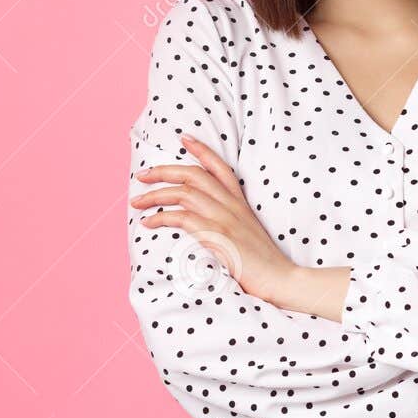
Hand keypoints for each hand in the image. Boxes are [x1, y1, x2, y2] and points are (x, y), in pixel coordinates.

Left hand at [130, 133, 297, 303]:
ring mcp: (225, 218)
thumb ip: (229, 222)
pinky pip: (183, 218)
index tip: (184, 138)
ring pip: (184, 193)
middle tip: (141, 176)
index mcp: (240, 202)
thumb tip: (203, 222)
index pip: (220, 167)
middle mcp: (232, 205)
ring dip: (155, 195)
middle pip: (193, 175)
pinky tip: (149, 223)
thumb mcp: (247, 233)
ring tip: (137, 202)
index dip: (201, 150)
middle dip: (163, 171)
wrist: (280, 279)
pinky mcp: (218, 235)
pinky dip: (161, 218)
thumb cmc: (262, 263)